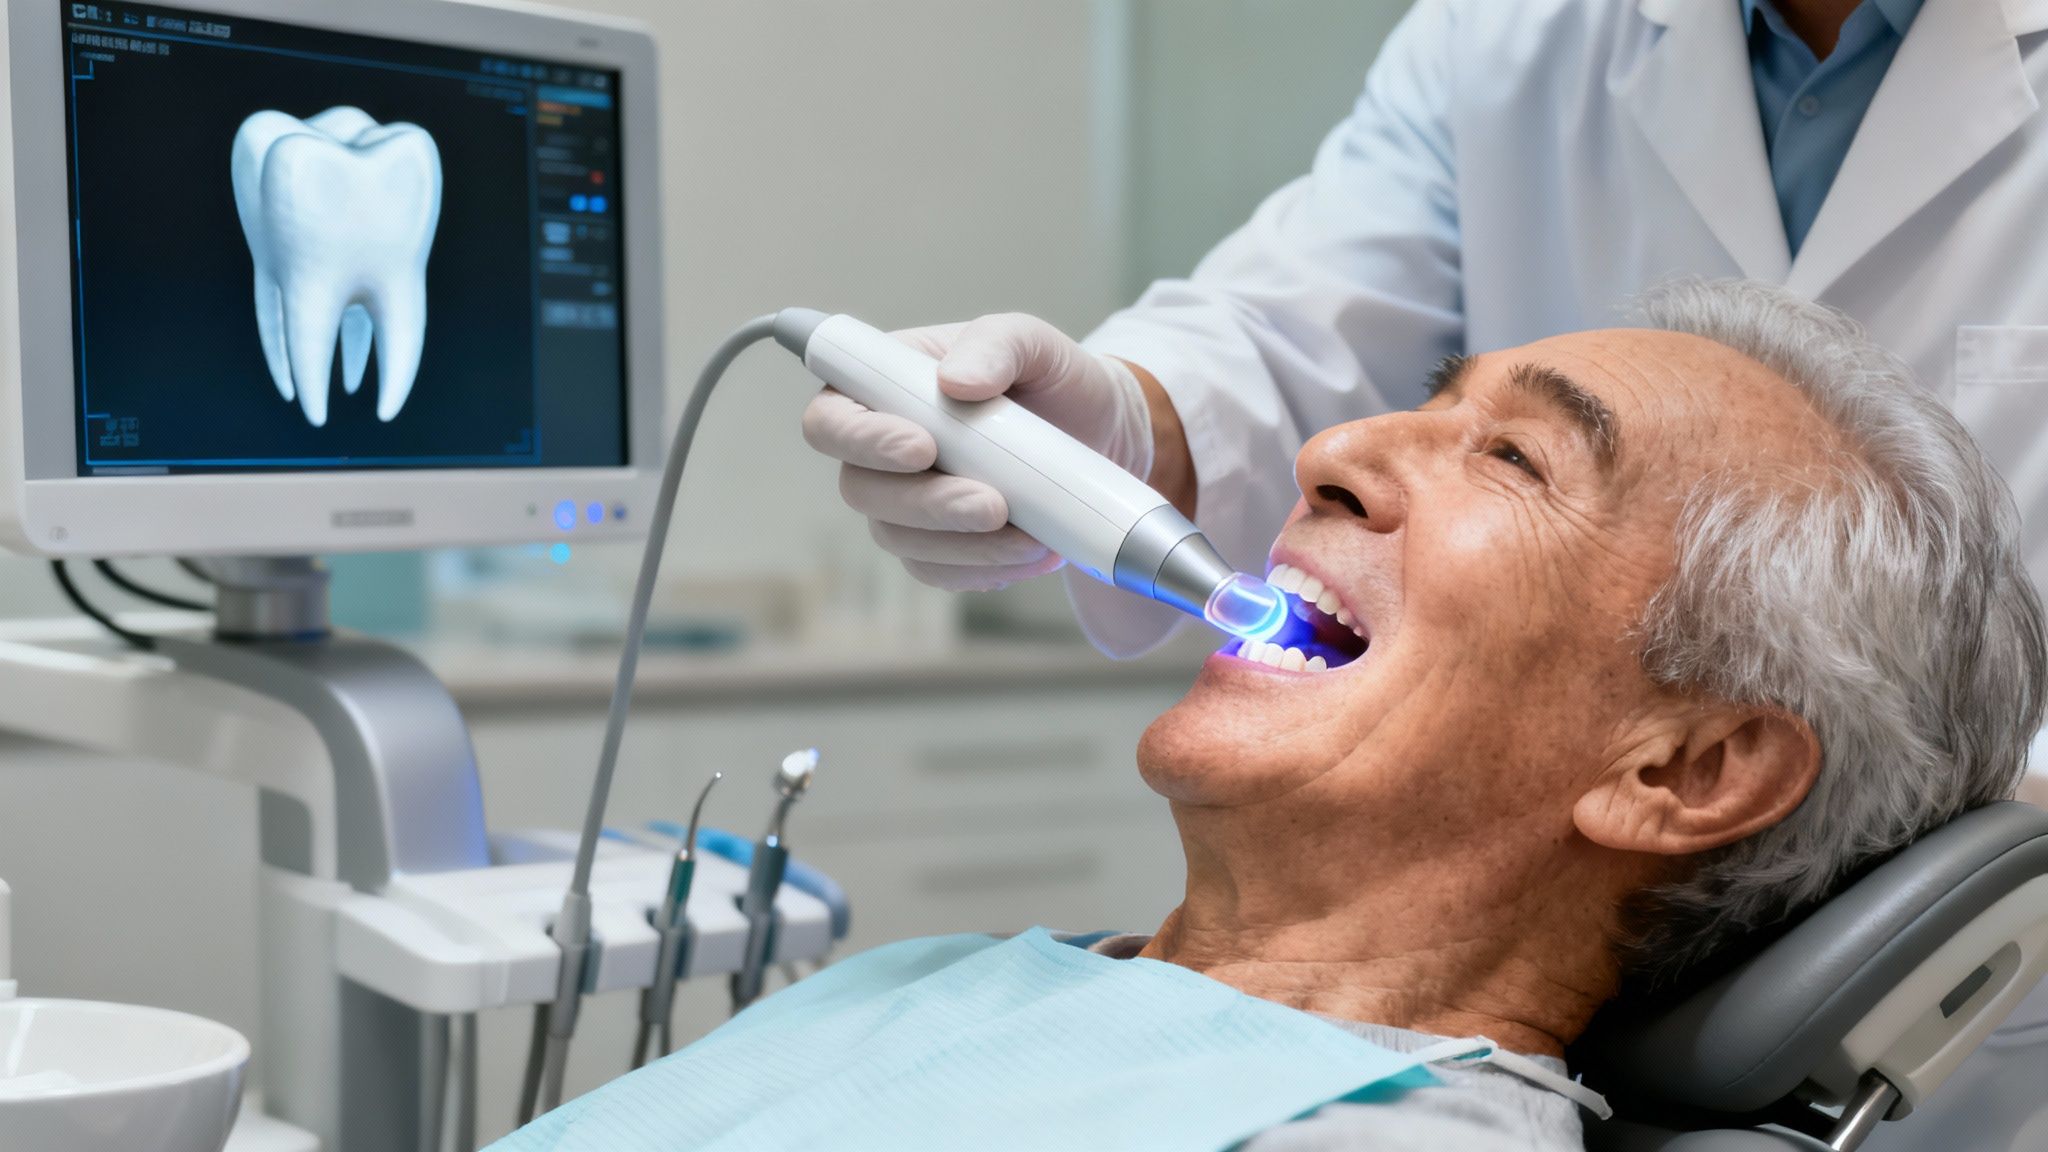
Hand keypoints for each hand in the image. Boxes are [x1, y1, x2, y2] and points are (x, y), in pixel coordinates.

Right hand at [801, 313, 1153, 590]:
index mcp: (881, 386)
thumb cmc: (1050, 378)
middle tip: (993, 505)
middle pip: (860, 490)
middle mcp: (880, 449)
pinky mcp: (937, 546)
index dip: (861, 439)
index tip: (923, 447)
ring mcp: (905, 503)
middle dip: (927, 504)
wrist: (1097, 434)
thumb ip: (995, 344)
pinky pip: (939, 572)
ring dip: (963, 545)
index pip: (831, 418)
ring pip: (901, 539)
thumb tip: (956, 381)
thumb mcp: (1033, 341)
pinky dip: (983, 569)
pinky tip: (1031, 553)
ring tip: (1030, 537)